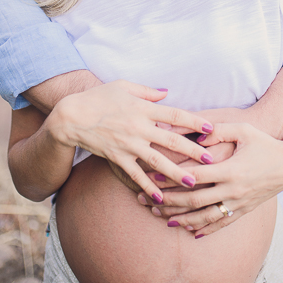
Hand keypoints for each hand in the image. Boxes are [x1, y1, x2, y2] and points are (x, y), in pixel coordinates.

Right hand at [46, 80, 215, 202]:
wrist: (71, 116)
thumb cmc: (98, 97)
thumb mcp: (123, 86)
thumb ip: (147, 91)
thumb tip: (167, 93)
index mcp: (143, 108)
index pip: (175, 115)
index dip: (194, 121)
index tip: (211, 128)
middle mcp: (139, 127)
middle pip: (171, 140)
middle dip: (192, 151)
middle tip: (211, 160)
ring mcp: (128, 144)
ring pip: (157, 161)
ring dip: (176, 173)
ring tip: (193, 183)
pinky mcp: (117, 157)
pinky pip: (136, 174)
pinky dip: (148, 186)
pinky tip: (161, 196)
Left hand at [138, 107, 282, 236]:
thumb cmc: (264, 142)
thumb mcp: (243, 130)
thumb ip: (218, 131)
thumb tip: (195, 134)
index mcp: (230, 169)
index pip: (194, 177)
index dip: (171, 178)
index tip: (151, 176)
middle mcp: (233, 190)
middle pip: (194, 200)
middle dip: (168, 202)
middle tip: (146, 200)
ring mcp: (238, 203)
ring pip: (205, 216)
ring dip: (182, 219)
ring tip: (162, 219)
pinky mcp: (244, 210)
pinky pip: (221, 223)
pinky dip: (204, 228)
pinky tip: (189, 231)